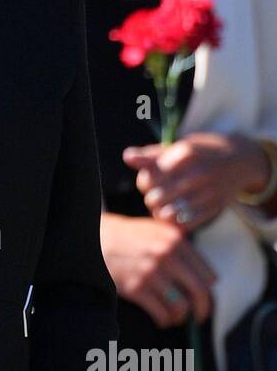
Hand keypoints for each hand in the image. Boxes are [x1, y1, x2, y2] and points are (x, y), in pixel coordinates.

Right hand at [100, 211, 215, 327]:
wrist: (96, 239)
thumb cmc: (129, 237)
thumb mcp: (157, 230)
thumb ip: (179, 246)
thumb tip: (203, 275)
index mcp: (176, 241)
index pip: (208, 276)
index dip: (207, 291)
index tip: (203, 299)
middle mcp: (167, 256)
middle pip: (200, 292)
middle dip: (202, 310)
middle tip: (199, 317)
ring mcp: (151, 273)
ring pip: (181, 307)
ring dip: (181, 317)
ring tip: (176, 318)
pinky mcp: (136, 288)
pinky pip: (161, 313)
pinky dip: (164, 321)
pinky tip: (161, 319)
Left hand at [122, 132, 269, 230]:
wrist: (242, 162)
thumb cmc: (204, 152)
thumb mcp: (180, 146)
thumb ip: (152, 154)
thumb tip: (127, 157)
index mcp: (185, 154)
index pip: (148, 178)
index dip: (144, 181)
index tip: (151, 179)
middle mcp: (198, 173)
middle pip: (154, 198)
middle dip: (151, 197)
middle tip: (158, 193)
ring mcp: (208, 193)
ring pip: (166, 214)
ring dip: (161, 212)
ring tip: (164, 204)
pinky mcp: (215, 208)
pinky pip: (184, 224)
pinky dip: (176, 222)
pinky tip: (176, 213)